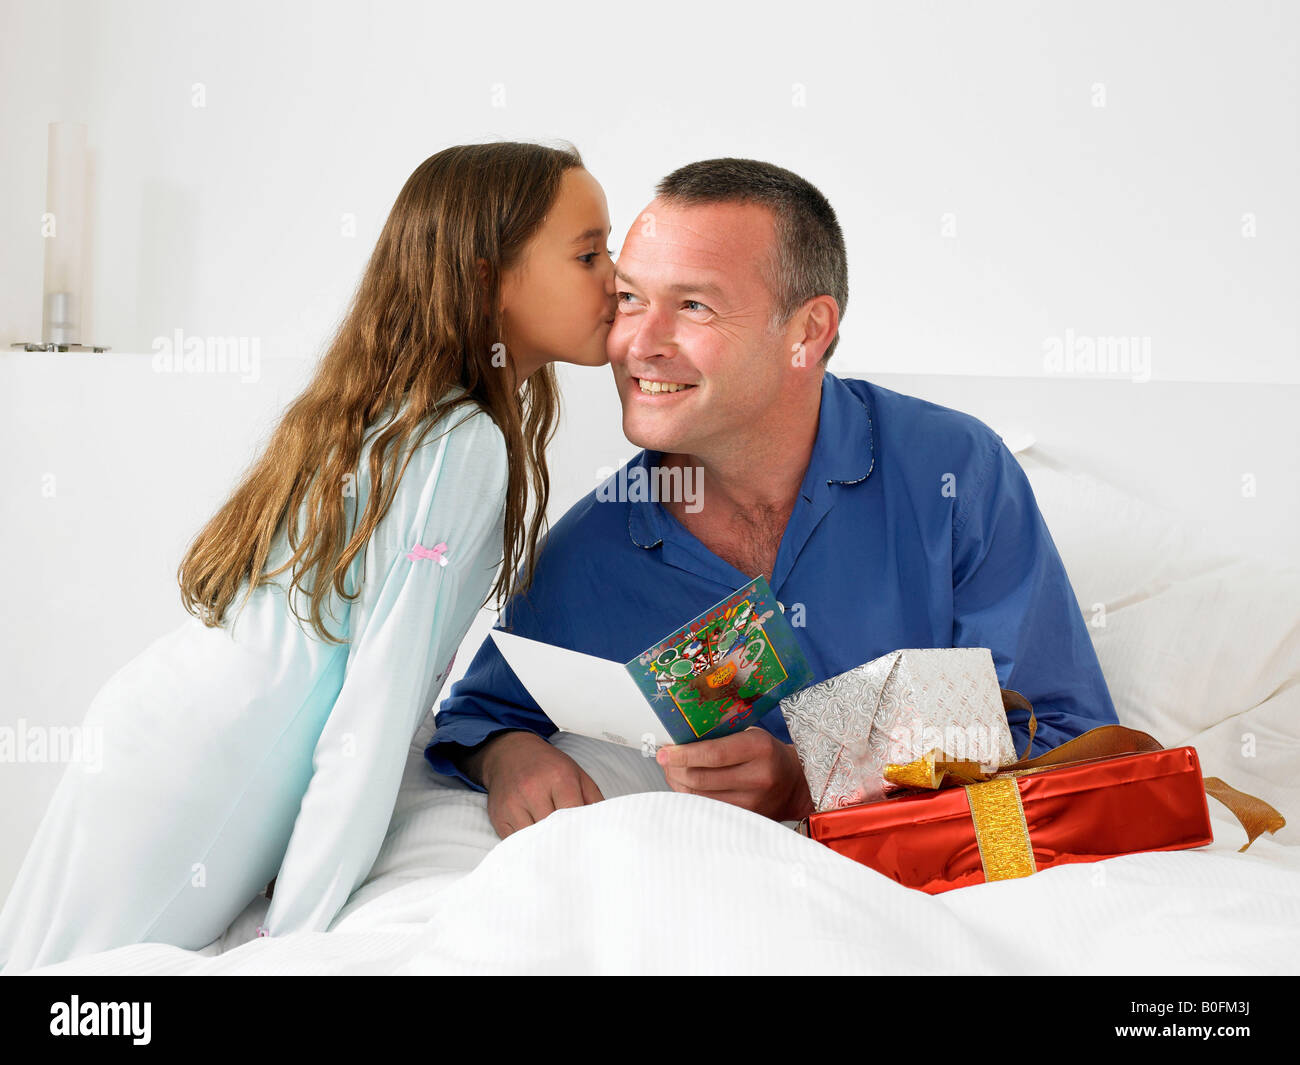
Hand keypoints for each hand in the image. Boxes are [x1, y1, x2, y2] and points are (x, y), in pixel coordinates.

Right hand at [477, 730, 603, 839]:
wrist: (510, 754)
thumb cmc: (548, 766)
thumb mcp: (577, 774)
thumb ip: (594, 800)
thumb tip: (604, 827)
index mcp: (558, 777)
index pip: (573, 814)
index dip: (581, 831)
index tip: (588, 843)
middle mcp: (532, 789)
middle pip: (553, 830)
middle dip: (565, 841)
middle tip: (575, 853)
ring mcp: (513, 804)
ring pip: (533, 840)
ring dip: (545, 846)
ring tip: (556, 848)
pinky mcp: (499, 817)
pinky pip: (516, 842)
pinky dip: (527, 846)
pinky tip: (536, 843)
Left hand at [655, 726, 813, 821]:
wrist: (795, 783)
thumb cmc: (767, 753)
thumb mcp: (750, 734)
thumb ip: (720, 736)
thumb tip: (678, 739)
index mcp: (759, 748)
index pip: (713, 754)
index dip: (684, 754)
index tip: (664, 752)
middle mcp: (758, 776)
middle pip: (702, 778)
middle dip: (675, 769)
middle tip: (663, 759)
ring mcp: (752, 802)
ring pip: (700, 797)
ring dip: (679, 783)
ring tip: (671, 771)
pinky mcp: (746, 817)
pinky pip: (708, 808)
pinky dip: (690, 797)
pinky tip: (685, 785)